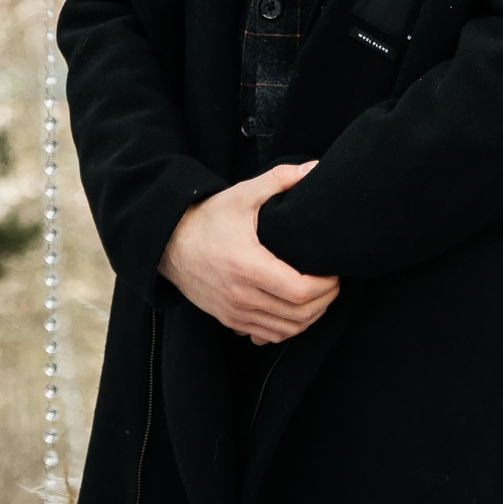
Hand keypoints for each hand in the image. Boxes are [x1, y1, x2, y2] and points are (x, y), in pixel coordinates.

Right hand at [158, 161, 340, 343]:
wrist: (168, 243)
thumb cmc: (207, 218)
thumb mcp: (242, 194)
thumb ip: (280, 179)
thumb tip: (314, 167)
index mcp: (247, 266)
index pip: (299, 291)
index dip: (325, 286)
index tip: (334, 272)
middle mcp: (240, 295)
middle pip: (298, 315)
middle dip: (324, 302)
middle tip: (332, 283)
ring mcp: (234, 312)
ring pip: (285, 330)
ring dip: (309, 317)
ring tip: (318, 296)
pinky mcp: (228, 320)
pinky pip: (267, 336)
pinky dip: (287, 328)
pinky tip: (294, 310)